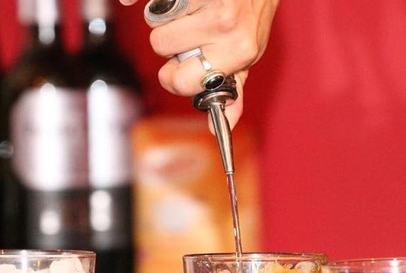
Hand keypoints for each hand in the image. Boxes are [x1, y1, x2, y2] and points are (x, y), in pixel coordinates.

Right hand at [119, 0, 279, 128]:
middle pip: (161, 46)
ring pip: (155, 21)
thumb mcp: (247, 53)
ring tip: (192, 8)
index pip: (182, 81)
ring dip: (166, 16)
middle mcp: (227, 25)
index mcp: (240, 51)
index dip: (174, 74)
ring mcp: (211, 0)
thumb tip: (221, 126)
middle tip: (189, 29)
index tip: (182, 63)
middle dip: (168, 42)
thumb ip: (232, 89)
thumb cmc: (250, 12)